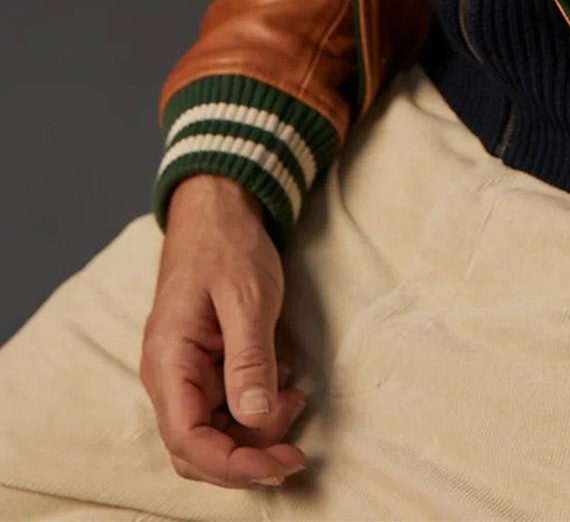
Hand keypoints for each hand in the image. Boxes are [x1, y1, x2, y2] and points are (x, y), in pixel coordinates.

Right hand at [140, 173, 309, 489]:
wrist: (218, 207)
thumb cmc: (227, 244)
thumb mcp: (245, 298)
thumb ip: (248, 359)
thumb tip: (255, 418)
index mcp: (168, 362)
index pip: (188, 442)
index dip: (233, 465)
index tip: (279, 464)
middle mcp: (169, 376)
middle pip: (198, 449)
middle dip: (247, 457)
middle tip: (295, 451)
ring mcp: (185, 372)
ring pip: (213, 431)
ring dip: (255, 432)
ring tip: (296, 400)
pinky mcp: (204, 364)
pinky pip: (224, 405)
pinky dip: (255, 407)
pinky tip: (284, 386)